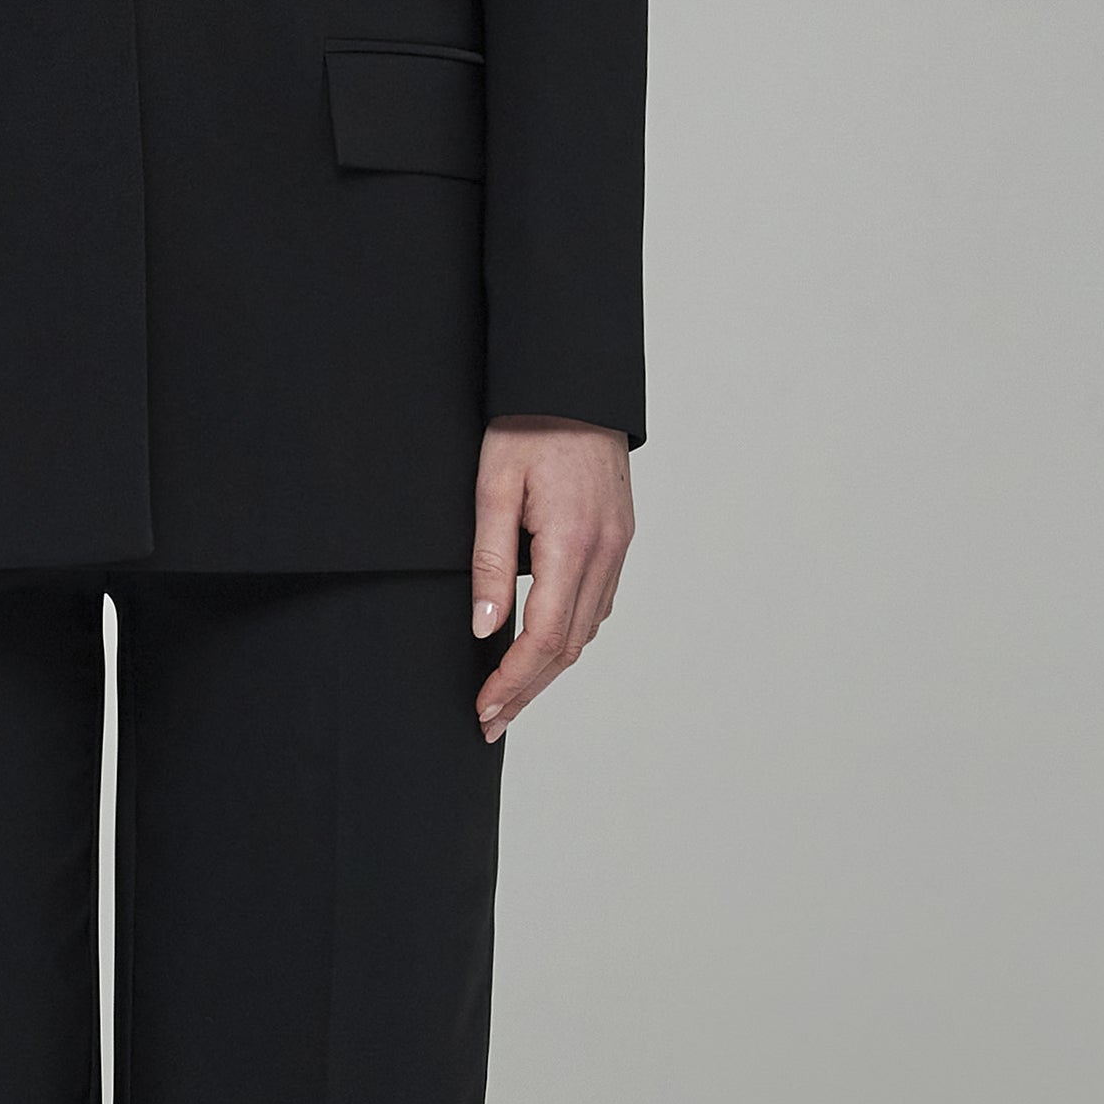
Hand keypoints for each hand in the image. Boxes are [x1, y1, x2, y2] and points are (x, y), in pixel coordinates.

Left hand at [470, 419, 634, 739]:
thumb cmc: (529, 425)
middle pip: (569, 646)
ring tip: (509, 695)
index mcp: (573, 542)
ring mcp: (618, 547)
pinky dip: (568, 635)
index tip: (484, 708)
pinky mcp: (619, 538)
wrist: (575, 383)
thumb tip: (485, 628)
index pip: (544, 637)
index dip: (513, 681)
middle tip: (490, 720)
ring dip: (549, 669)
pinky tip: (542, 647)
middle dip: (528, 690)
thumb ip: (488, 561)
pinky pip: (597, 604)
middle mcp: (605, 552)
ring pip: (587, 630)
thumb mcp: (492, 487)